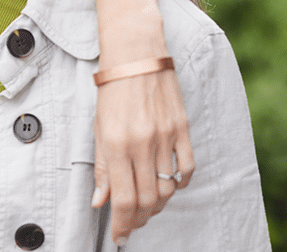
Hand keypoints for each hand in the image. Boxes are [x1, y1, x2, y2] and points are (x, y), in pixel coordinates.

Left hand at [91, 67, 193, 246]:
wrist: (135, 53)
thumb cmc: (111, 89)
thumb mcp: (98, 127)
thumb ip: (101, 166)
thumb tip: (100, 201)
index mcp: (116, 144)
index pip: (124, 199)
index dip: (123, 224)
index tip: (120, 235)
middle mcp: (142, 144)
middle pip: (148, 199)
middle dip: (139, 218)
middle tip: (133, 223)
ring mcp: (166, 136)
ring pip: (168, 188)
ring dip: (158, 204)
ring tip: (148, 205)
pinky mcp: (183, 128)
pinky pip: (188, 168)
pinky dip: (180, 183)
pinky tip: (170, 185)